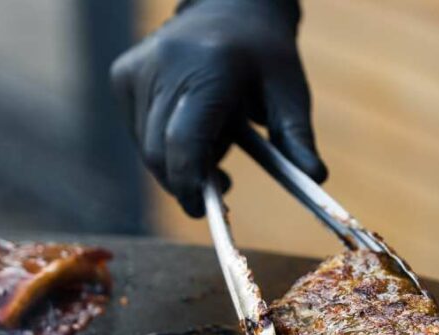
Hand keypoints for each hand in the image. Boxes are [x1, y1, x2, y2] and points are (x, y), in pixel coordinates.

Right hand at [111, 0, 326, 215]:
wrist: (229, 5)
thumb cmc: (265, 55)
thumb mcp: (290, 92)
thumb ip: (297, 137)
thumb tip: (315, 178)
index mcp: (208, 67)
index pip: (184, 142)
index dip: (191, 183)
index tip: (206, 210)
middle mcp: (164, 65)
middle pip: (160, 153)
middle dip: (186, 182)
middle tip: (222, 187)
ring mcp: (137, 69)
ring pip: (147, 147)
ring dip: (178, 162)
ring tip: (217, 140)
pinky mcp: (123, 76)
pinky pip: (139, 133)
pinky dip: (164, 144)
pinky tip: (192, 123)